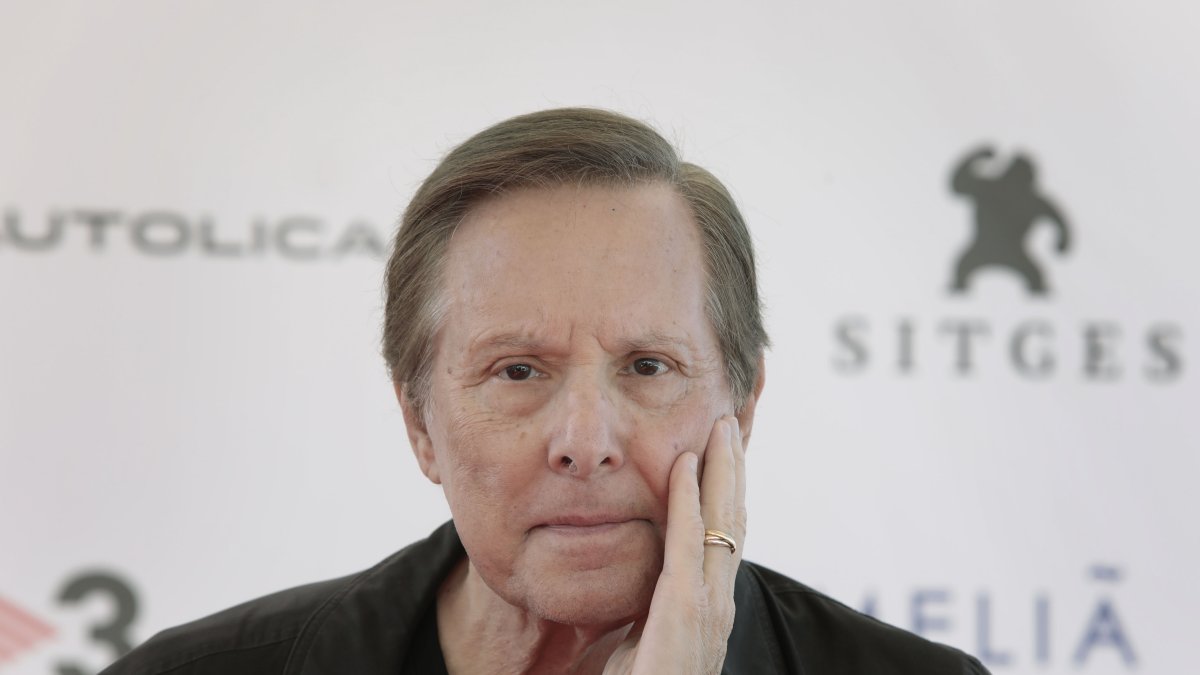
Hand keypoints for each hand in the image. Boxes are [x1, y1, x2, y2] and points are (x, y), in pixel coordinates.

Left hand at [603, 416, 745, 674]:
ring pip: (722, 524)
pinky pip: (687, 546)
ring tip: (721, 428)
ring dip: (722, 471)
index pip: (723, 536)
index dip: (725, 491)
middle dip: (734, 469)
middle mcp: (716, 606)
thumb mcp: (637, 639)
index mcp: (705, 609)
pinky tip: (685, 466)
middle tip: (731, 421)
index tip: (721, 449)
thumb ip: (643, 608)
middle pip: (734, 521)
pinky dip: (689, 501)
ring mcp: (707, 611)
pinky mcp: (683, 616)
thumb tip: (633, 583)